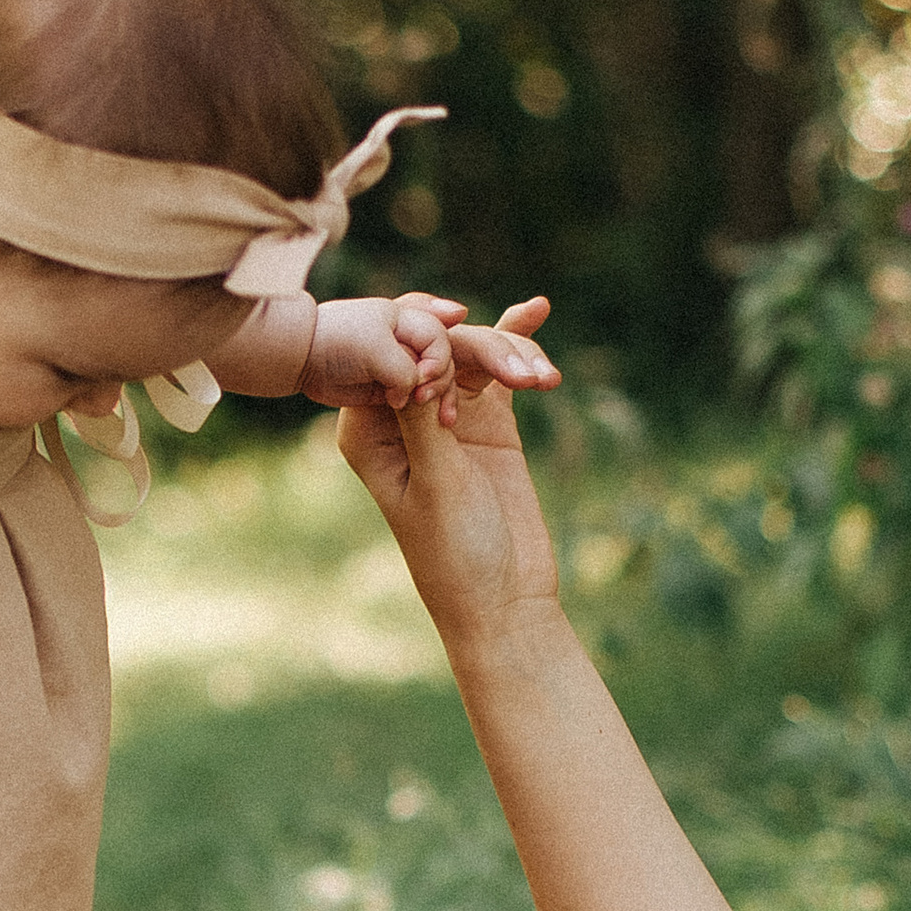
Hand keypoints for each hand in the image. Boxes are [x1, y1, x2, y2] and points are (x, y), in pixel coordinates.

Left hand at [337, 298, 561, 647]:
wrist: (505, 600)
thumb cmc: (456, 554)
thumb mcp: (437, 483)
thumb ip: (424, 420)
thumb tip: (413, 358)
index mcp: (367, 432)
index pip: (385, 363)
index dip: (419, 347)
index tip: (450, 370)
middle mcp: (402, 417)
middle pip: (434, 352)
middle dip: (474, 350)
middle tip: (516, 375)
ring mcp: (448, 418)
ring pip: (471, 358)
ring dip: (509, 355)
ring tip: (542, 380)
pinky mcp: (489, 424)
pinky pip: (499, 373)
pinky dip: (517, 344)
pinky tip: (536, 310)